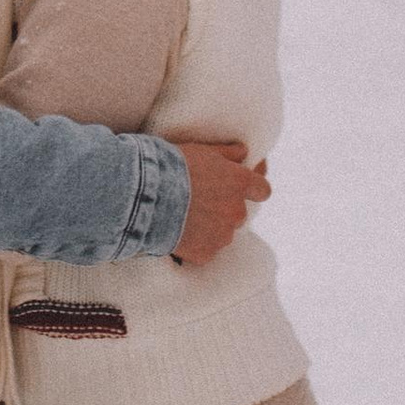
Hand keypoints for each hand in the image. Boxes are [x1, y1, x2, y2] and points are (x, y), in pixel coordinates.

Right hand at [172, 138, 271, 267]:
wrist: (142, 193)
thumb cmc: (171, 165)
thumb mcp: (201, 150)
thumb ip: (228, 153)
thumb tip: (244, 152)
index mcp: (239, 183)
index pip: (262, 190)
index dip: (253, 190)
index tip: (241, 189)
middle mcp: (236, 211)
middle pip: (238, 214)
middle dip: (223, 210)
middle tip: (198, 203)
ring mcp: (222, 235)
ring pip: (222, 234)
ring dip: (209, 229)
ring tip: (183, 219)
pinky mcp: (205, 253)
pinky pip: (205, 251)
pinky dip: (194, 246)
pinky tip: (177, 234)